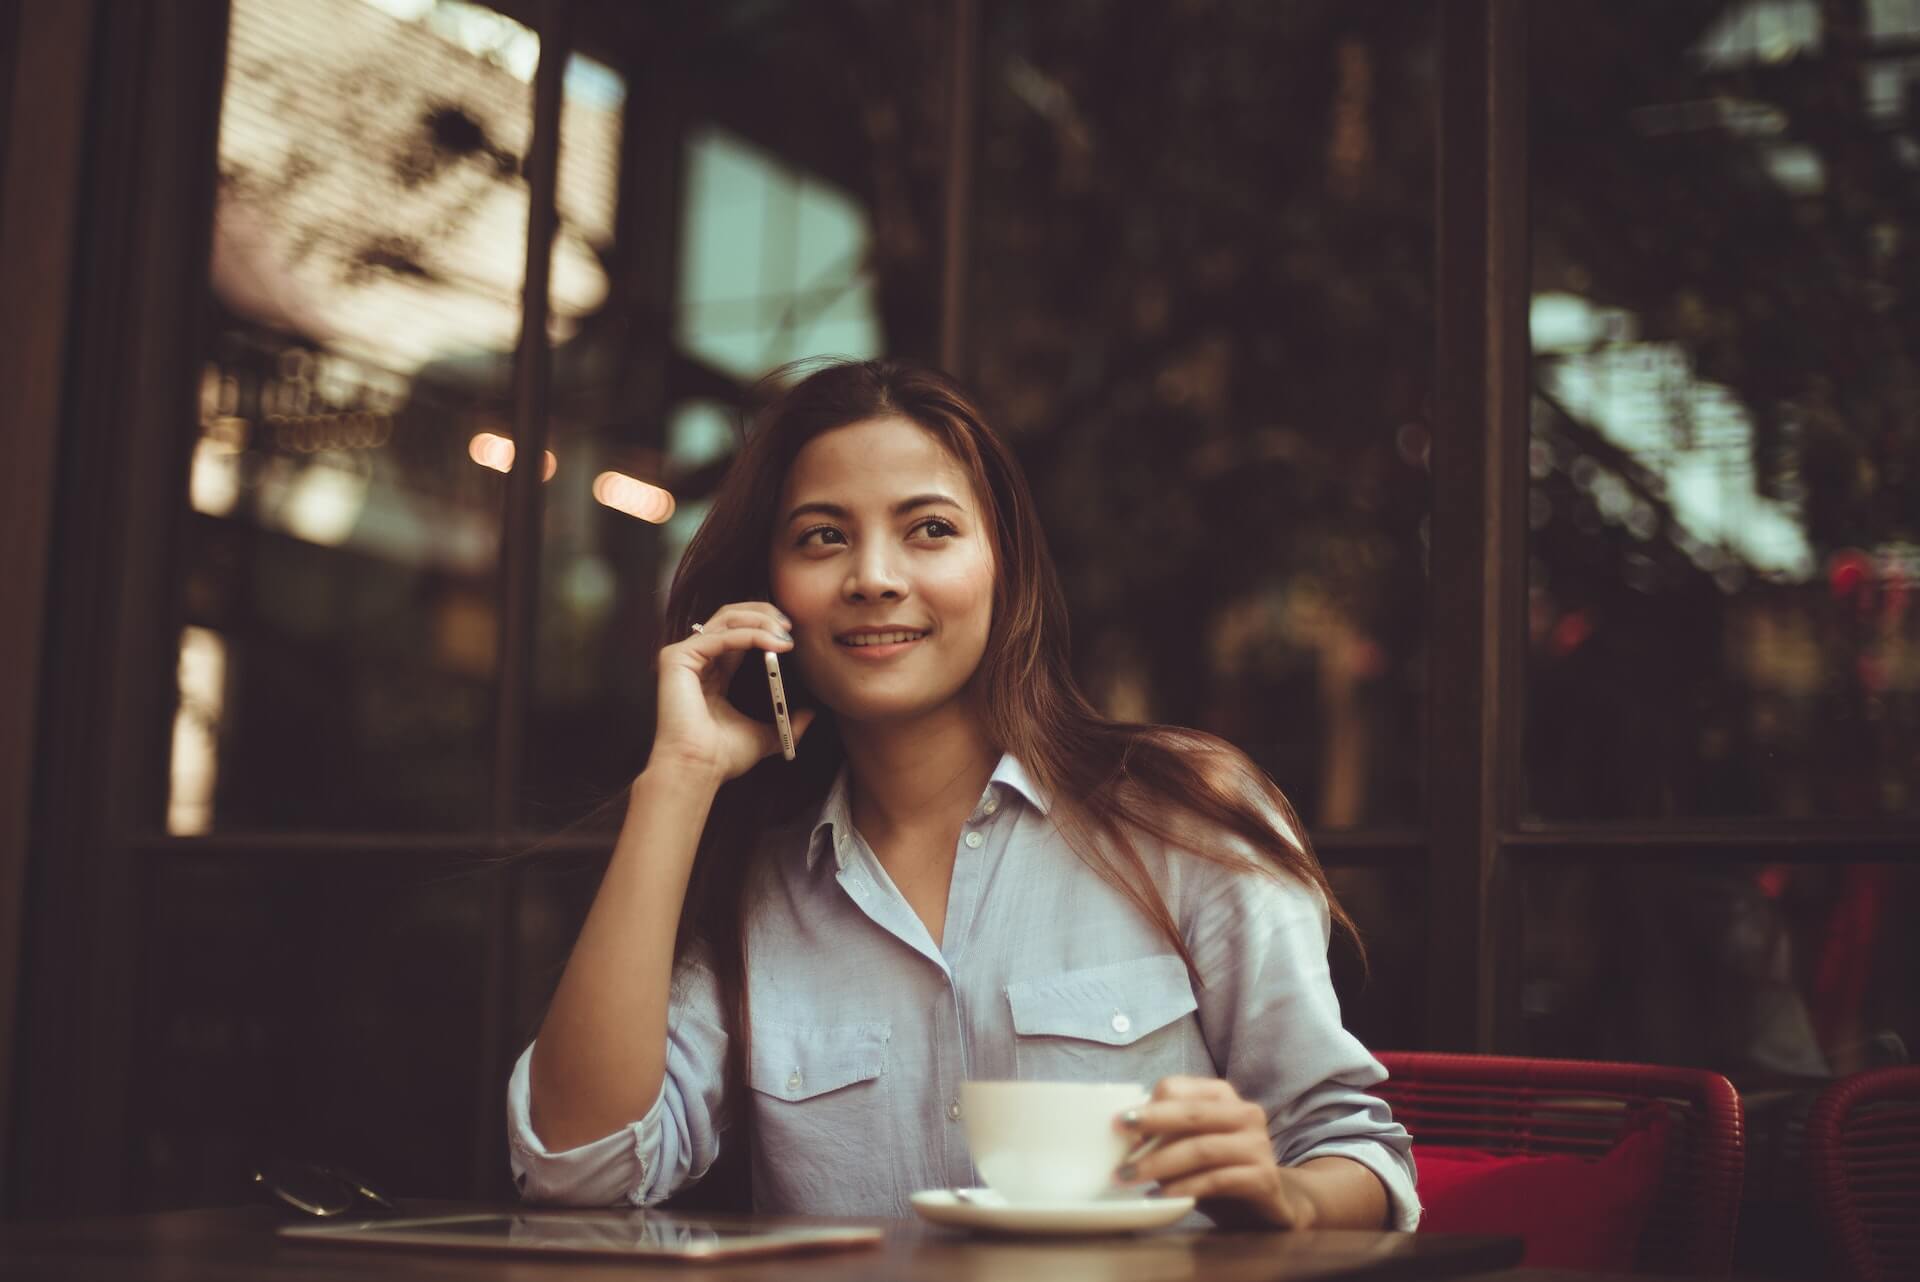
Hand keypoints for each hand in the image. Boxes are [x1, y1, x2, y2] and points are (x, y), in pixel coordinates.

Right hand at [647, 601, 815, 783]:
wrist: (699, 769)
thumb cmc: (722, 756)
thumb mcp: (764, 735)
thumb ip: (785, 722)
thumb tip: (810, 715)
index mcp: (713, 671)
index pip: (739, 632)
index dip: (765, 626)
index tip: (792, 633)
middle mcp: (697, 659)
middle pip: (731, 616)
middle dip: (764, 614)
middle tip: (790, 625)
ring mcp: (684, 656)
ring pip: (726, 619)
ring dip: (761, 622)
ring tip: (785, 634)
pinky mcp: (677, 658)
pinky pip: (720, 636)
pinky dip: (750, 635)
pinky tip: (772, 643)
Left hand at [1116, 1076, 1317, 1228]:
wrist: (1271, 1203)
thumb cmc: (1220, 1168)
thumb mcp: (1191, 1144)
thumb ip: (1166, 1134)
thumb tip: (1122, 1136)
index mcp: (1222, 1096)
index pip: (1178, 1087)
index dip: (1147, 1105)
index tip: (1119, 1125)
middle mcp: (1245, 1114)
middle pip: (1191, 1113)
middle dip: (1151, 1125)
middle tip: (1118, 1141)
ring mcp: (1258, 1146)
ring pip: (1201, 1148)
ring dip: (1160, 1163)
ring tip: (1129, 1177)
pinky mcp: (1264, 1178)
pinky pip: (1218, 1180)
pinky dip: (1185, 1187)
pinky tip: (1161, 1195)